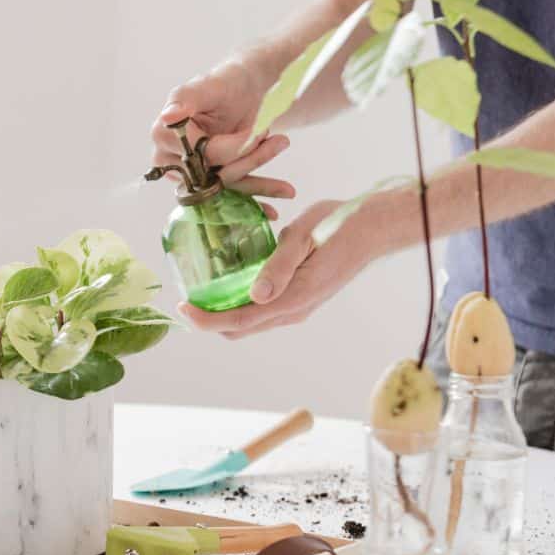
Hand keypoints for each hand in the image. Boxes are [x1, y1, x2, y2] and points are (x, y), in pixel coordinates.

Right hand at [152, 61, 294, 218]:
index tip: (261, 130)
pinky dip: (253, 204)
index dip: (233, 146)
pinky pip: (230, 198)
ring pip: (224, 186)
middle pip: (211, 173)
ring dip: (259, 182)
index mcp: (163, 133)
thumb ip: (186, 97)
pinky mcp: (208, 184)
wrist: (246, 92)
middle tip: (281, 140)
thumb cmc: (226, 83)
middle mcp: (170, 158)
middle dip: (250, 160)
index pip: (199, 152)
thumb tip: (168, 116)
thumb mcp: (209, 85)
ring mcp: (188, 174)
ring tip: (286, 167)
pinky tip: (272, 212)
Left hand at [177, 200, 377, 338]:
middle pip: (240, 328)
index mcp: (294, 298)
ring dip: (223, 313)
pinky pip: (263, 311)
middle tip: (186, 298)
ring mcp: (297, 307)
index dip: (207, 319)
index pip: (240, 320)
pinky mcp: (299, 298)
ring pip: (251, 322)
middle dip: (210, 320)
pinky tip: (227, 283)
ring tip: (200, 291)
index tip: (183, 307)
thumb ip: (279, 266)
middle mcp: (294, 310)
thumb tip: (256, 295)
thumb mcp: (302, 238)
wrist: (372, 228)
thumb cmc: (337, 226)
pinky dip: (239, 304)